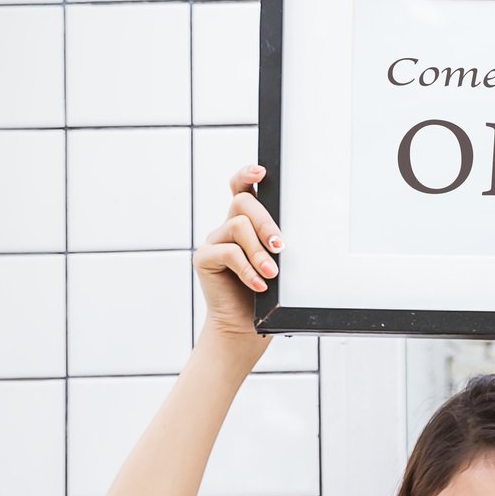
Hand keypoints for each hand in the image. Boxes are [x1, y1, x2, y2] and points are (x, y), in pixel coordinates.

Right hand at [195, 165, 278, 347]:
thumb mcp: (279, 263)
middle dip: (265, 222)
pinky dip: (247, 269)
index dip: (247, 175)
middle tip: (281, 245)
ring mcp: (215, 240)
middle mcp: (228, 226)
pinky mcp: (204, 258)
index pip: (242, 188)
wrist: (247, 324)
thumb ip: (278, 242)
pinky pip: (228, 252)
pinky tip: (259, 284)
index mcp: (246, 222)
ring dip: (259, 251)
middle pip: (243, 203)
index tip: (261, 172)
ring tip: (272, 273)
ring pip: (238, 227)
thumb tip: (289, 235)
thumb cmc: (268, 293)